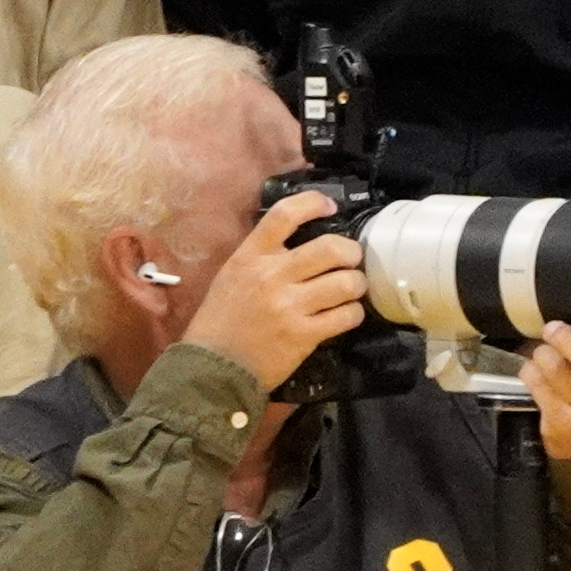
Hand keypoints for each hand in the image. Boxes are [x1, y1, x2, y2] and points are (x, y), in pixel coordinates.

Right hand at [183, 193, 367, 392]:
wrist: (213, 367)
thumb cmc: (221, 321)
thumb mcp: (232, 276)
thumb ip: (262, 257)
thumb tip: (301, 243)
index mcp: (251, 256)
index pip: (285, 215)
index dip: (313, 203)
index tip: (330, 207)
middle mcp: (272, 276)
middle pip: (330, 247)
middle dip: (352, 252)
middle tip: (352, 260)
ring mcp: (289, 306)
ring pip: (345, 282)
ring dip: (356, 285)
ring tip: (352, 290)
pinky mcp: (303, 335)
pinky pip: (346, 316)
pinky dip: (353, 314)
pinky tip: (346, 315)